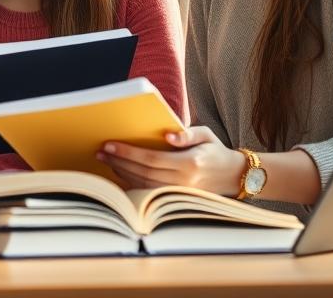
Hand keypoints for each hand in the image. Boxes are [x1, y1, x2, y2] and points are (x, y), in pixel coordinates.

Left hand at [95, 126, 245, 195]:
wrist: (233, 176)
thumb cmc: (215, 150)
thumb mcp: (206, 134)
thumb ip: (187, 134)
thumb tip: (168, 135)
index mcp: (190, 163)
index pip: (151, 159)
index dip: (128, 153)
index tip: (109, 145)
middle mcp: (183, 181)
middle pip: (143, 173)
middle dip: (119, 162)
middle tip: (100, 151)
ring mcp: (179, 193)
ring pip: (143, 185)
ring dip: (121, 173)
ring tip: (105, 160)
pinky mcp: (175, 199)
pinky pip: (148, 193)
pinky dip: (130, 184)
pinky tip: (118, 173)